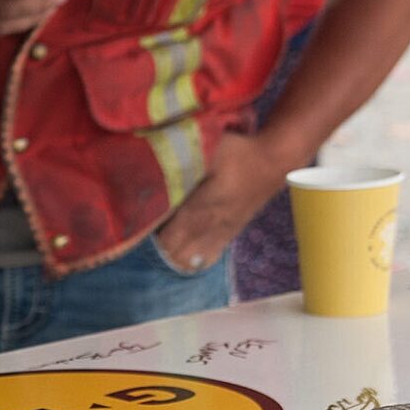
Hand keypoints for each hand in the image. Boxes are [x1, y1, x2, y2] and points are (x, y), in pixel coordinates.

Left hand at [155, 132, 297, 271]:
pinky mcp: (230, 234)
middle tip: (141, 241)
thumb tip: (154, 160)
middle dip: (157, 252)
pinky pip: (208, 258)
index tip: (133, 234)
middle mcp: (207, 228)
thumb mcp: (208, 149)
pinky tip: (183, 258)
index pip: (166, 240)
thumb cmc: (239, 150)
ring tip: (159, 249)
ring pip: (190, 261)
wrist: (276, 159)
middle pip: (175, 255)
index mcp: (198, 211)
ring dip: (173, 258)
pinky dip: (192, 261)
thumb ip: (181, 159)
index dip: (148, 241)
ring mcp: (220, 234)